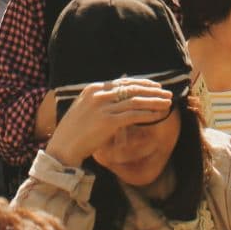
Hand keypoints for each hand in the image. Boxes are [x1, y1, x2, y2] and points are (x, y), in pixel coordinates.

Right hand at [44, 78, 176, 168]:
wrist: (63, 147)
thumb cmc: (74, 131)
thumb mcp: (85, 109)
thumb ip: (100, 101)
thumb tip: (119, 98)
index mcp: (94, 89)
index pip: (124, 82)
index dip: (142, 83)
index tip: (155, 86)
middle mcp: (99, 94)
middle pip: (132, 88)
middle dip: (152, 90)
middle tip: (166, 93)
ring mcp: (104, 107)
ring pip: (136, 101)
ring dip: (154, 101)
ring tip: (167, 103)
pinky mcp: (108, 121)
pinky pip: (133, 115)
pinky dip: (148, 114)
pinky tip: (158, 114)